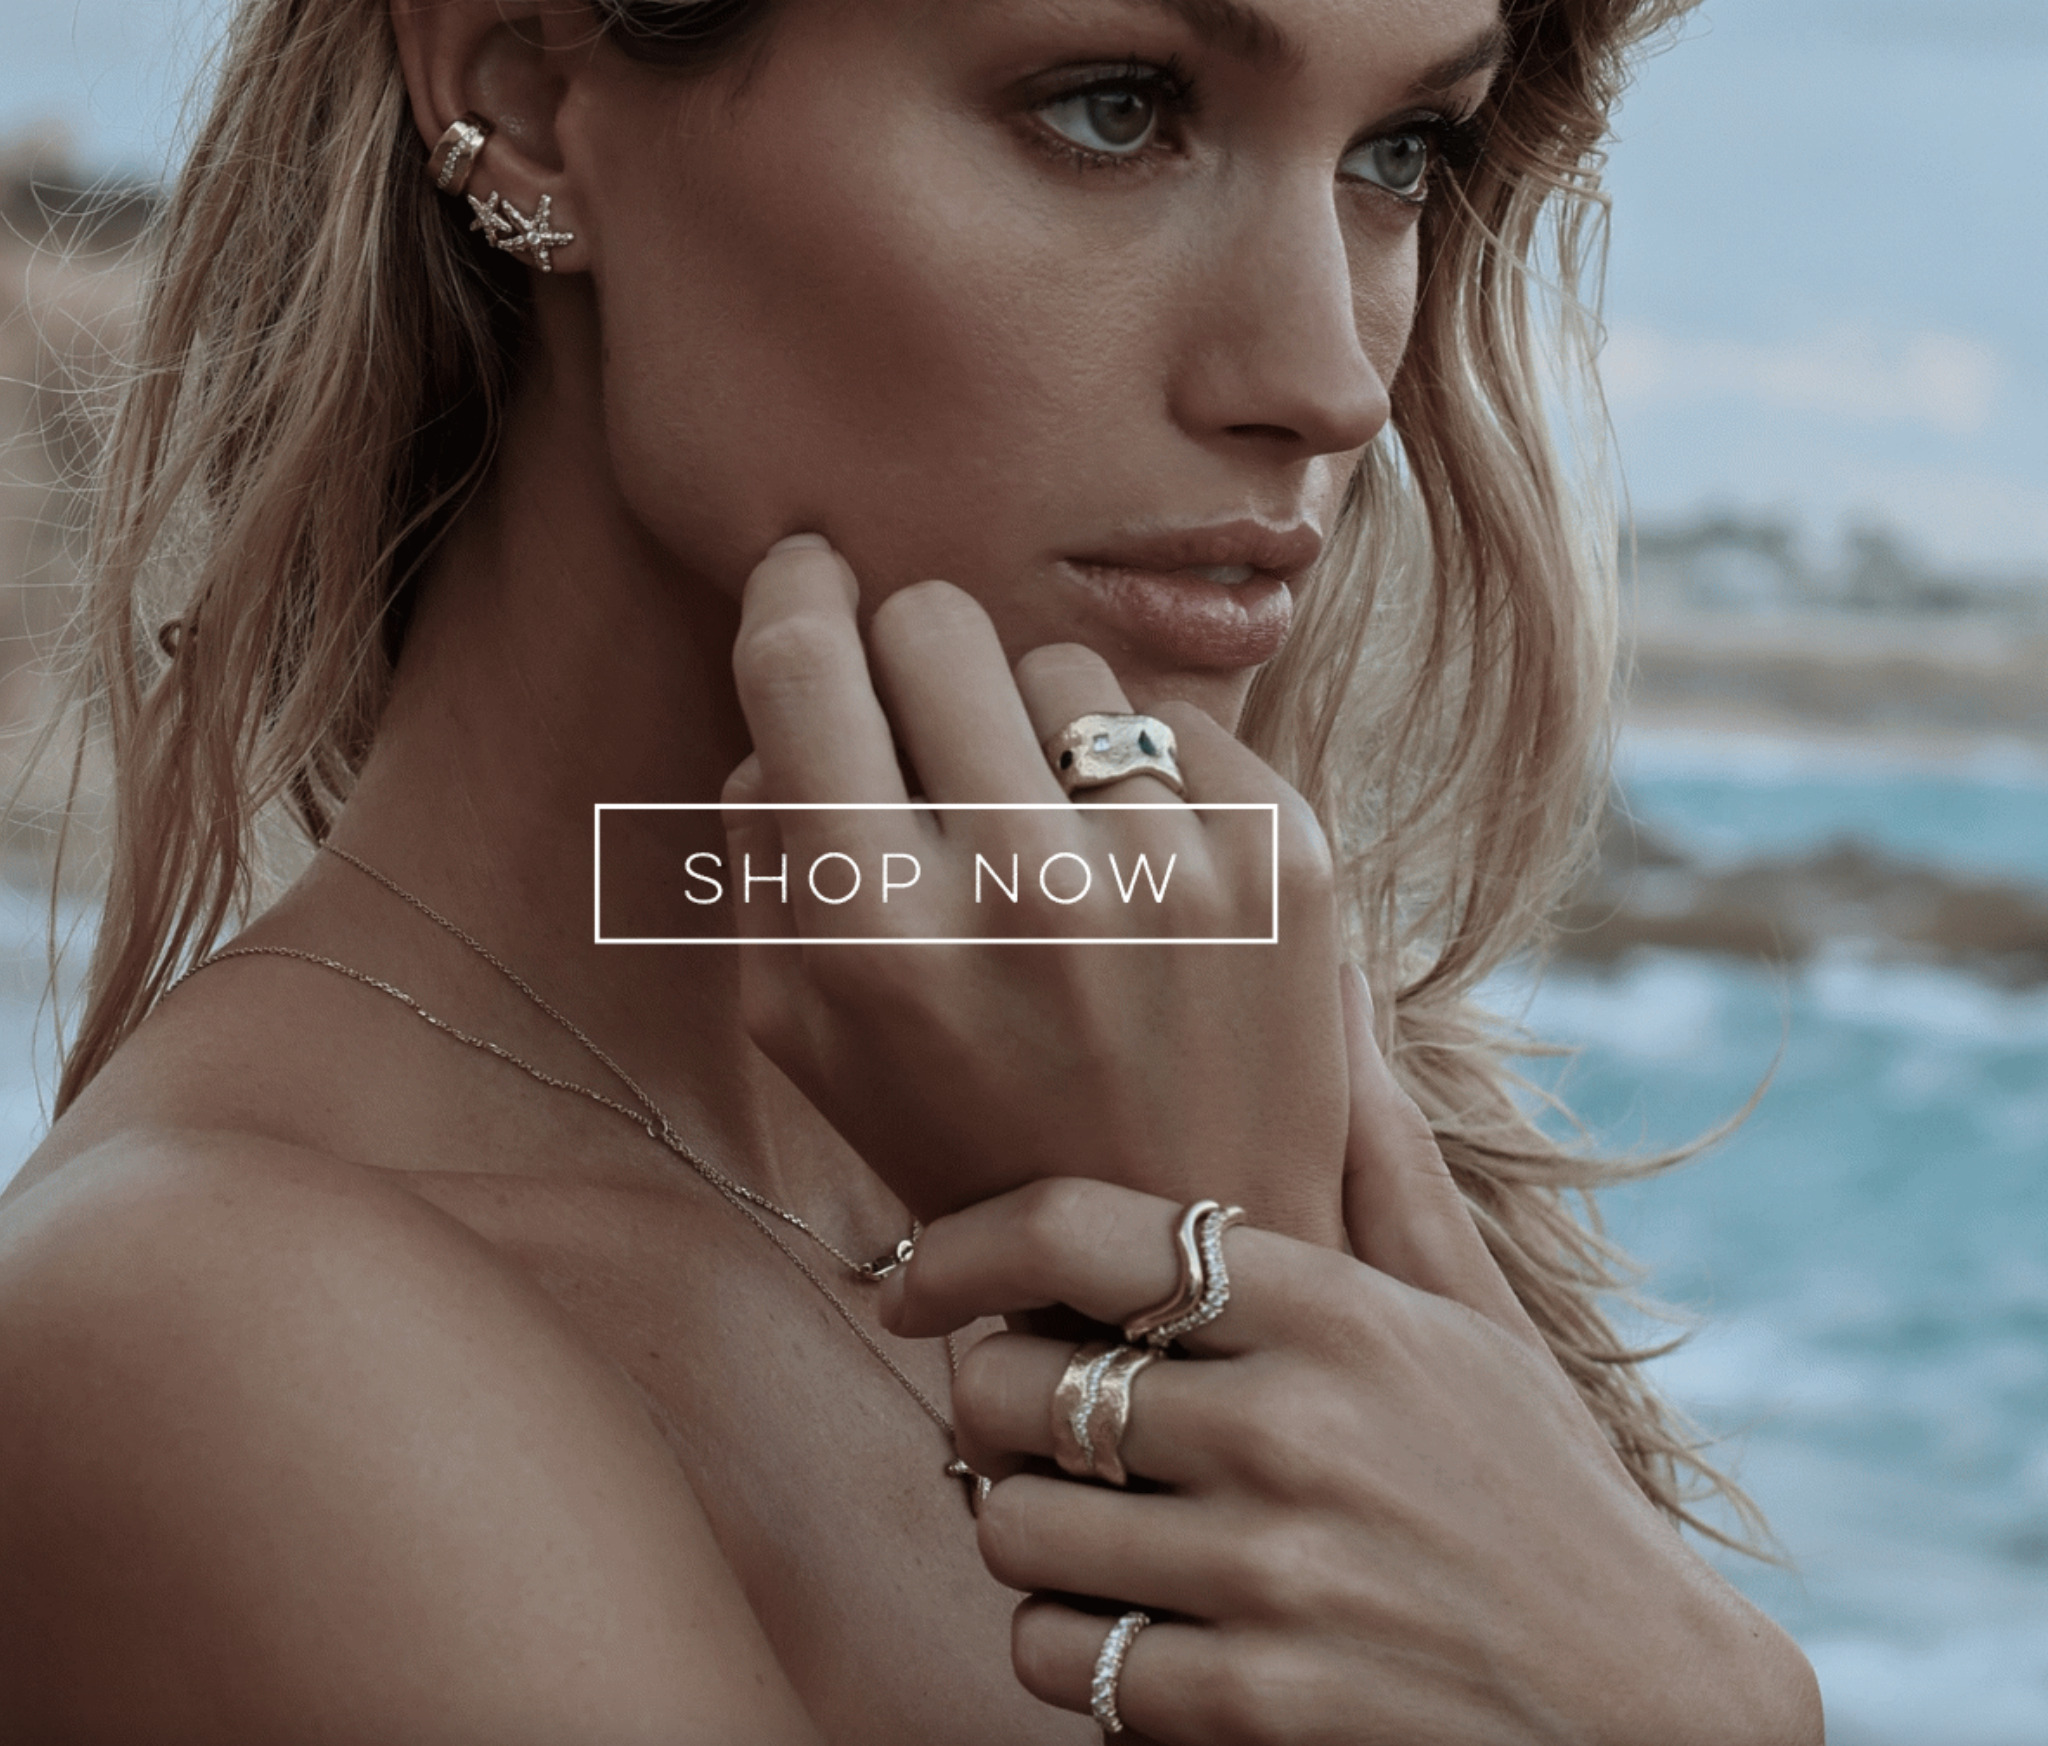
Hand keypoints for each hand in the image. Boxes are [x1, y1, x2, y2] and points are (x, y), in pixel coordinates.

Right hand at [722, 536, 1349, 1246]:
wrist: (1185, 1239)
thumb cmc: (964, 1126)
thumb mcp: (805, 1025)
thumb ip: (764, 850)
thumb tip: (790, 683)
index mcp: (878, 933)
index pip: (801, 658)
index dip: (792, 588)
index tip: (809, 569)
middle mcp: (1024, 887)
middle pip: (933, 619)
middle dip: (913, 654)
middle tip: (934, 732)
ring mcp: (1168, 865)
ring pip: (1061, 664)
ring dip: (1037, 728)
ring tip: (1052, 844)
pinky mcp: (1283, 854)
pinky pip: (1177, 717)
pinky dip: (1146, 777)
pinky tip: (1144, 876)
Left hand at [881, 977, 1823, 1744]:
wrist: (1652, 1718)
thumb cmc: (1543, 1496)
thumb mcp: (1480, 1319)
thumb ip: (1381, 1161)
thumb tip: (1339, 980)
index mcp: (1337, 1312)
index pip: (1078, 1230)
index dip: (959, 1246)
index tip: (915, 1280)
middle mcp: (1293, 1429)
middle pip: (1011, 1384)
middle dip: (1000, 1410)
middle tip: (1042, 1429)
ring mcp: (1273, 1572)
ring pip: (1010, 1525)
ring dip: (1028, 1537)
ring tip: (1095, 1532)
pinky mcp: (1253, 1704)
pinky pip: (1054, 1655)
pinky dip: (1069, 1651)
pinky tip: (1137, 1632)